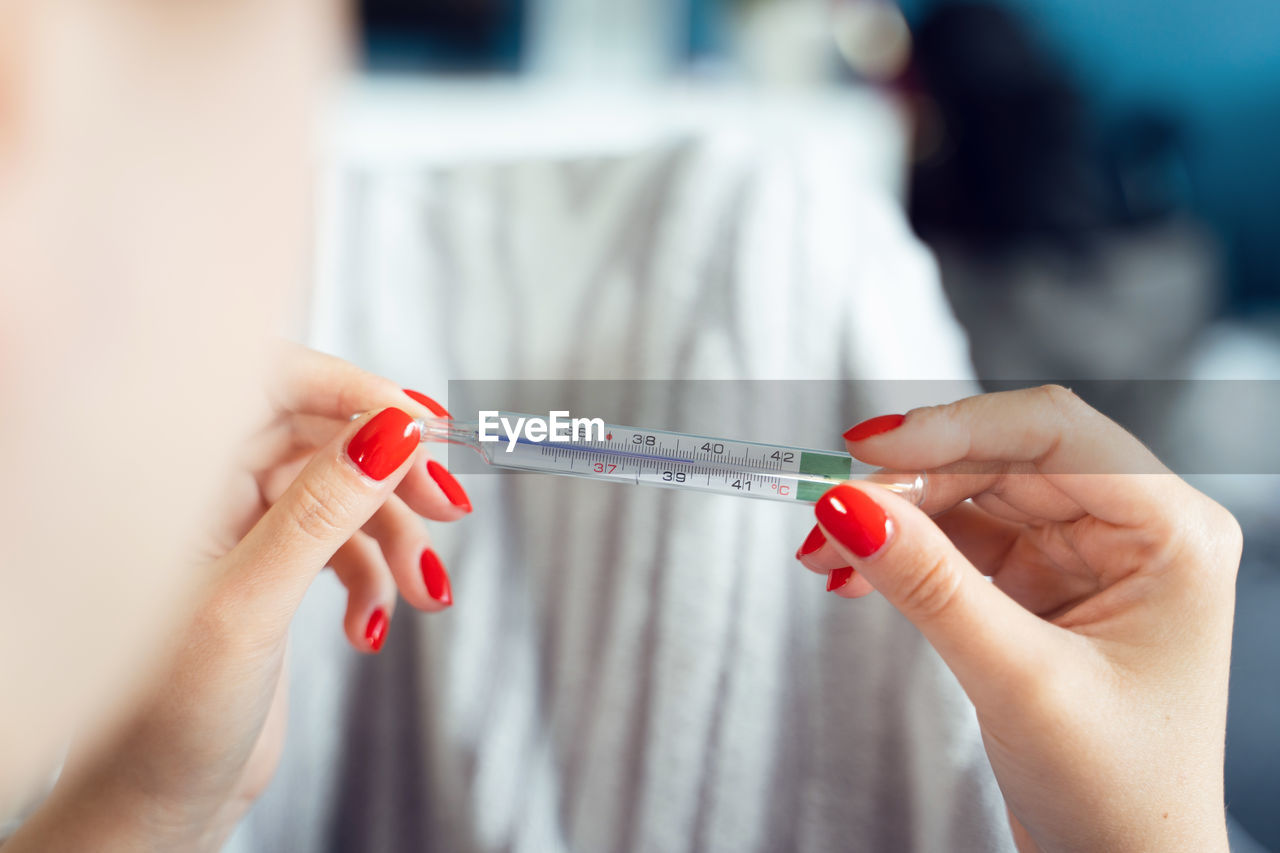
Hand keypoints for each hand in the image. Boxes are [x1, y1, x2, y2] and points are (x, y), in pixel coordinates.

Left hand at [5, 346, 469, 851]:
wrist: (158, 808)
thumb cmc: (165, 719)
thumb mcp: (250, 604)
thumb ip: (321, 511)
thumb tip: (391, 432)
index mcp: (177, 478)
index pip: (274, 384)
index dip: (356, 391)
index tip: (426, 424)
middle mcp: (209, 492)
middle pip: (327, 440)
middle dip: (395, 478)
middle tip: (452, 509)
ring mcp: (245, 531)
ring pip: (346, 498)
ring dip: (396, 541)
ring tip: (424, 593)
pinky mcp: (273, 572)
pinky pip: (345, 547)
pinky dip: (373, 581)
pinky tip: (372, 629)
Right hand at [795, 386, 1239, 852]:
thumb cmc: (1119, 793)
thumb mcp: (1020, 680)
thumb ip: (931, 584)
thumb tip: (848, 505)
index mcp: (1171, 533)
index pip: (1055, 433)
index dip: (954, 426)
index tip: (866, 448)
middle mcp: (1132, 529)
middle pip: (1001, 460)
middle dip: (907, 482)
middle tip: (828, 510)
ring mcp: (1084, 556)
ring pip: (970, 495)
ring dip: (893, 516)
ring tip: (824, 552)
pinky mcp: (1039, 584)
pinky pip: (958, 540)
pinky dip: (903, 552)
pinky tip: (853, 575)